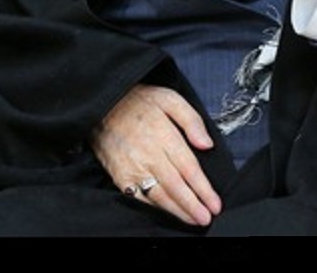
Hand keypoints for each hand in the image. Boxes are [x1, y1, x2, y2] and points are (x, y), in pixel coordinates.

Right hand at [89, 84, 221, 226]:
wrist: (102, 105)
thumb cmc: (137, 101)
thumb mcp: (168, 98)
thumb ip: (191, 120)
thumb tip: (206, 144)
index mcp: (163, 134)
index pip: (188, 167)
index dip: (203, 189)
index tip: (215, 203)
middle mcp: (148, 153)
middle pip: (176, 186)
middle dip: (193, 205)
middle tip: (206, 218)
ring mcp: (132, 167)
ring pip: (159, 195)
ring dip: (177, 211)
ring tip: (192, 219)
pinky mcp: (119, 175)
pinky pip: (138, 197)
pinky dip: (153, 209)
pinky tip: (166, 213)